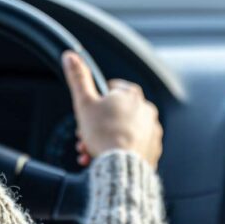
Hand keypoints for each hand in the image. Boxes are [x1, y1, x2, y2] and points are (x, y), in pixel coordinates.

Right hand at [61, 50, 162, 169]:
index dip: (95, 102)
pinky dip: (120, 151)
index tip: (89, 114)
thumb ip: (78, 78)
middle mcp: (146, 110)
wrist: (121, 167)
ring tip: (93, 150)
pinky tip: (107, 157)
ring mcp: (152, 130)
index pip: (111, 90)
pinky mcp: (153, 149)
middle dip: (98, 125)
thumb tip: (71, 56)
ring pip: (124, 131)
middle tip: (86, 136)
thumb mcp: (84, 103)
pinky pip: (133, 146)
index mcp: (132, 95)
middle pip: (116, 113)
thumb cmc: (104, 135)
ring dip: (106, 139)